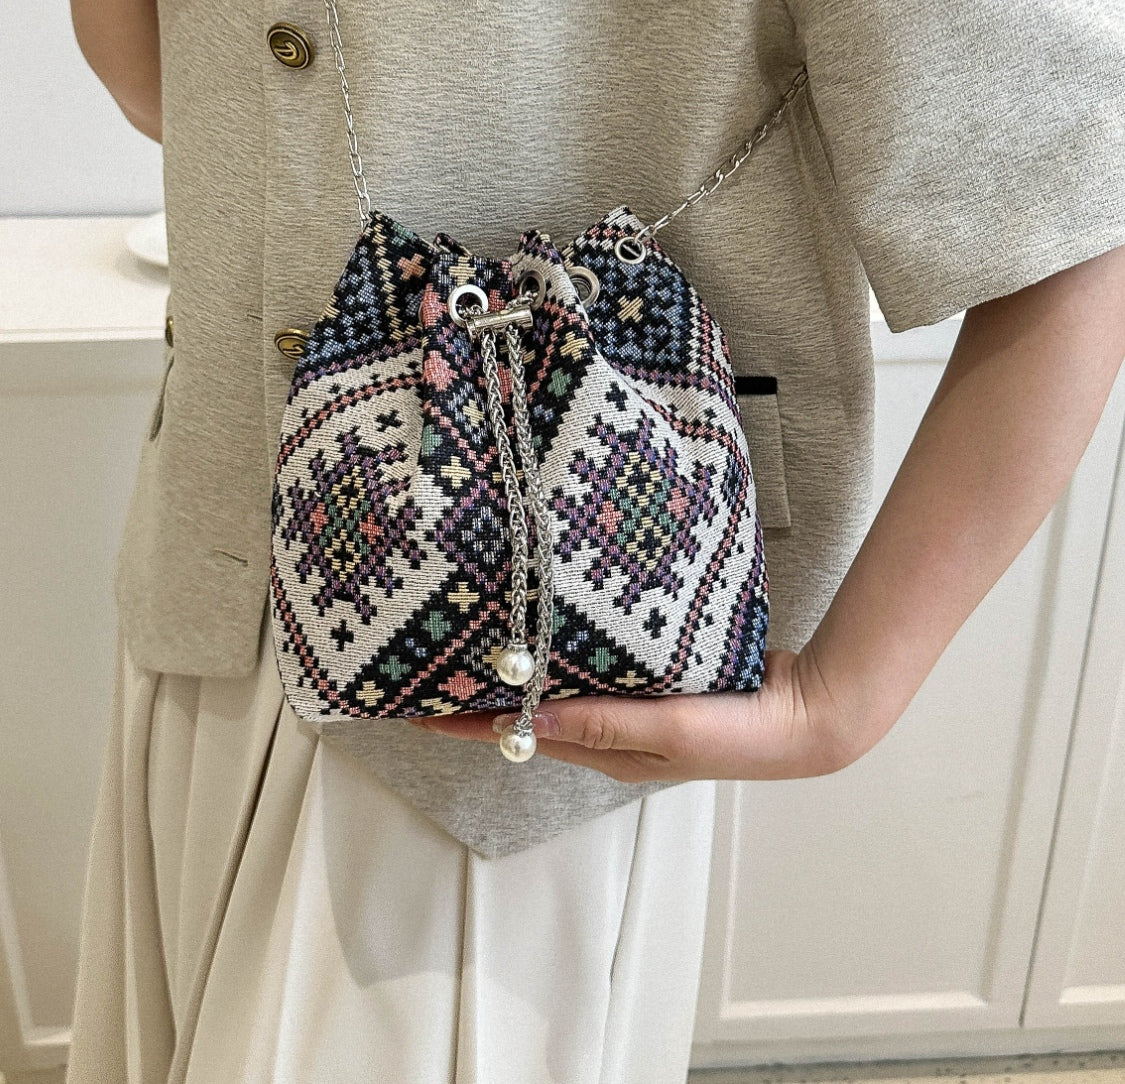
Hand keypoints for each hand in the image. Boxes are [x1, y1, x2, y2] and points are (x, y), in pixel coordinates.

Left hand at [407, 648, 868, 783]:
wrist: (808, 717)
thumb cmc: (741, 733)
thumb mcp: (665, 730)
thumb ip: (599, 721)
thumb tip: (522, 720)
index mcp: (607, 750)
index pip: (516, 734)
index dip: (465, 719)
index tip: (412, 703)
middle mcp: (611, 729)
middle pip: (528, 709)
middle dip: (481, 689)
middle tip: (434, 658)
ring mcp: (633, 704)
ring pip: (558, 684)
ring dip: (520, 665)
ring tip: (479, 633)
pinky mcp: (655, 677)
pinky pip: (596, 663)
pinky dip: (565, 649)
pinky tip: (554, 622)